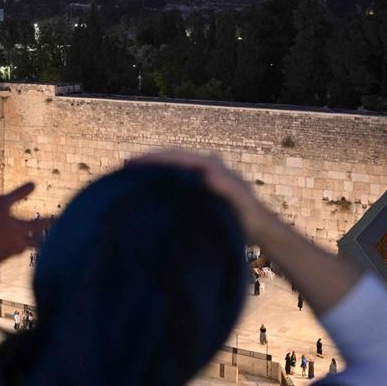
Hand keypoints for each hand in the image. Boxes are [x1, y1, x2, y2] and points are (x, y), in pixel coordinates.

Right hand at [0, 183, 51, 262]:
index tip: (56, 220)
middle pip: (35, 242)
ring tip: (22, 238)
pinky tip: (4, 244)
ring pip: (22, 248)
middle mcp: (20, 244)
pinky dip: (11, 247)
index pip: (41, 225)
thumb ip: (17, 194)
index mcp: (22, 230)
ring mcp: (10, 253)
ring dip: (25, 243)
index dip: (49, 221)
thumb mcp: (2, 203)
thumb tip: (34, 184)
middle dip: (39, 237)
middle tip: (42, 234)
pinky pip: (9, 253)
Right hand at [130, 149, 273, 241]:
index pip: (176, 157)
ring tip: (133, 175)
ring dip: (155, 168)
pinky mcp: (202, 184)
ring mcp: (204, 173)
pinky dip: (163, 177)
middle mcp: (206, 164)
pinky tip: (152, 185)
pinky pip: (179, 176)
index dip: (153, 159)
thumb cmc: (248, 218)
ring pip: (174, 166)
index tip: (132, 164)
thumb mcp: (240, 202)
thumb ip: (227, 187)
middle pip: (172, 157)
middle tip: (125, 166)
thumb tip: (208, 174)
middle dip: (149, 160)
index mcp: (210, 165)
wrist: (261, 228)